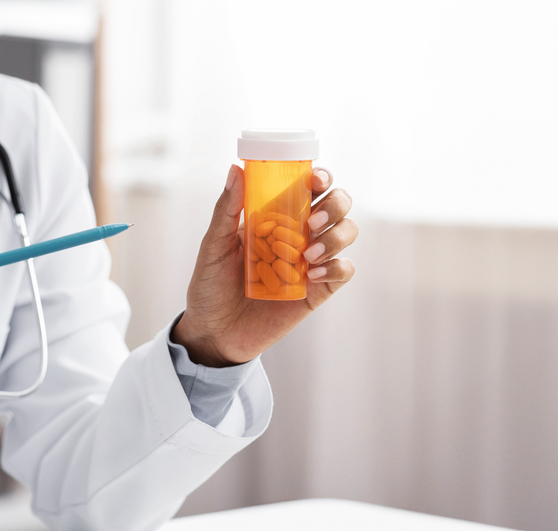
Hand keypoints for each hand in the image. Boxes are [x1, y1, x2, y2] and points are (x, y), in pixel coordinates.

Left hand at [173, 166, 356, 365]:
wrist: (215, 333)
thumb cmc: (210, 286)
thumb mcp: (213, 246)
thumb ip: (226, 209)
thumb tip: (236, 169)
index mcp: (277, 216)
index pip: (309, 187)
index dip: (321, 177)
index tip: (314, 180)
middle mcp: (300, 234)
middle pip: (338, 205)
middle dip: (335, 206)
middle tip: (313, 220)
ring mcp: (312, 261)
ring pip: (346, 233)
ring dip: (336, 237)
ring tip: (309, 254)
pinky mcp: (318, 290)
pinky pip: (344, 271)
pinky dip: (336, 267)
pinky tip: (313, 275)